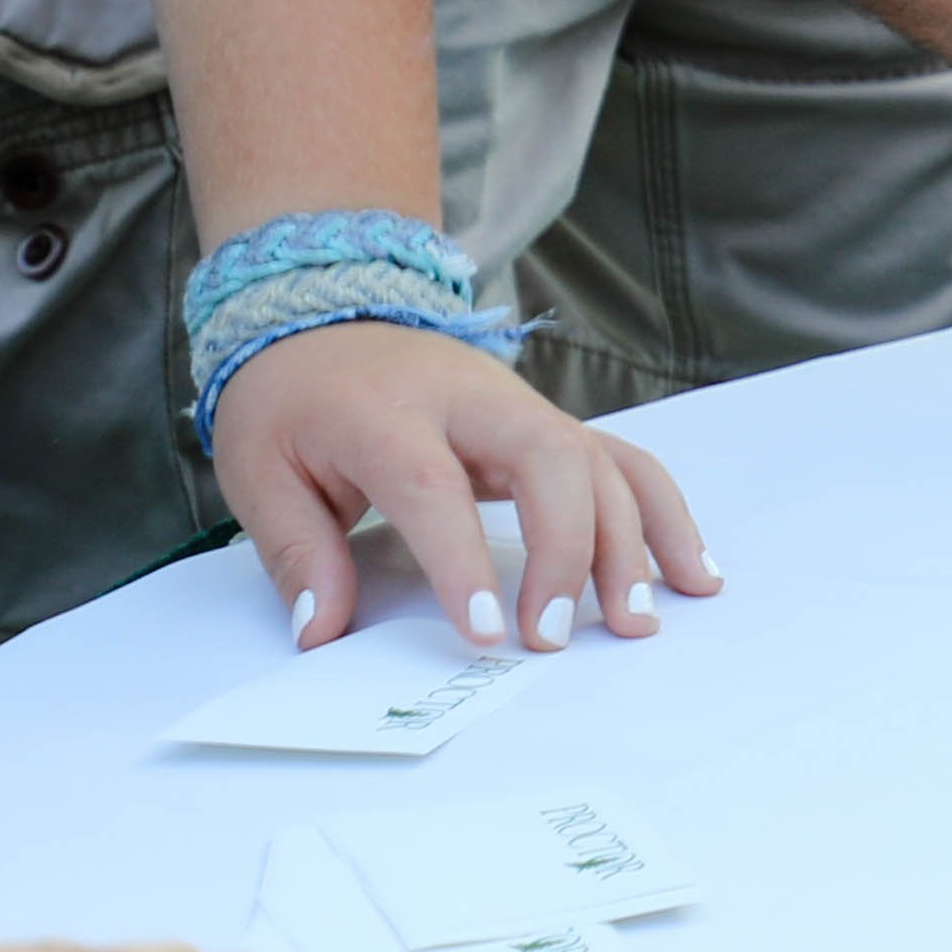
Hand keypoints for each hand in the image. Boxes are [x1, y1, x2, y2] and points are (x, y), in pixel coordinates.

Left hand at [211, 314, 717, 657]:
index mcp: (386, 412)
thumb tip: (321, 631)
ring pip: (601, 461)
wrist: (327, 316)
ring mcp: (523, 406)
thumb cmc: (292, 404)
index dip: (464, 559)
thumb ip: (295, 551)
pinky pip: (624, 463)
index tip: (485, 631)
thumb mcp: (259, 470)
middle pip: (549, 459)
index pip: (435, 484)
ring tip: (638, 620)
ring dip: (632, 541)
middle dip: (567, 549)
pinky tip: (692, 573)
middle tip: (553, 635)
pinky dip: (665, 516)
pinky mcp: (552, 423)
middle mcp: (472, 400)